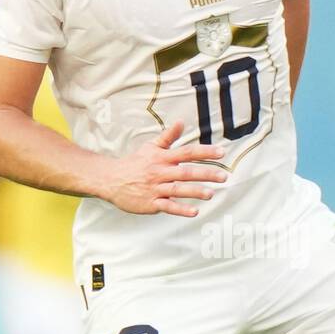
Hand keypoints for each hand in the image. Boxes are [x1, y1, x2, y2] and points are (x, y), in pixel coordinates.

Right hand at [103, 121, 227, 217]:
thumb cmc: (134, 163)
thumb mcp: (150, 147)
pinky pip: (167, 206)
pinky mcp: (150, 203)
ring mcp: (155, 188)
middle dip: (206, 174)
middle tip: (223, 176)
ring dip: (195, 192)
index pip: (186, 152)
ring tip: (211, 194)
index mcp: (162, 158)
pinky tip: (194, 211)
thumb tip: (181, 122)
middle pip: (185, 172)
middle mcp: (160, 172)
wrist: (111, 179)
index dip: (204, 152)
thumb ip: (168, 137)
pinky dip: (180, 209)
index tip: (221, 153)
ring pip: (177, 189)